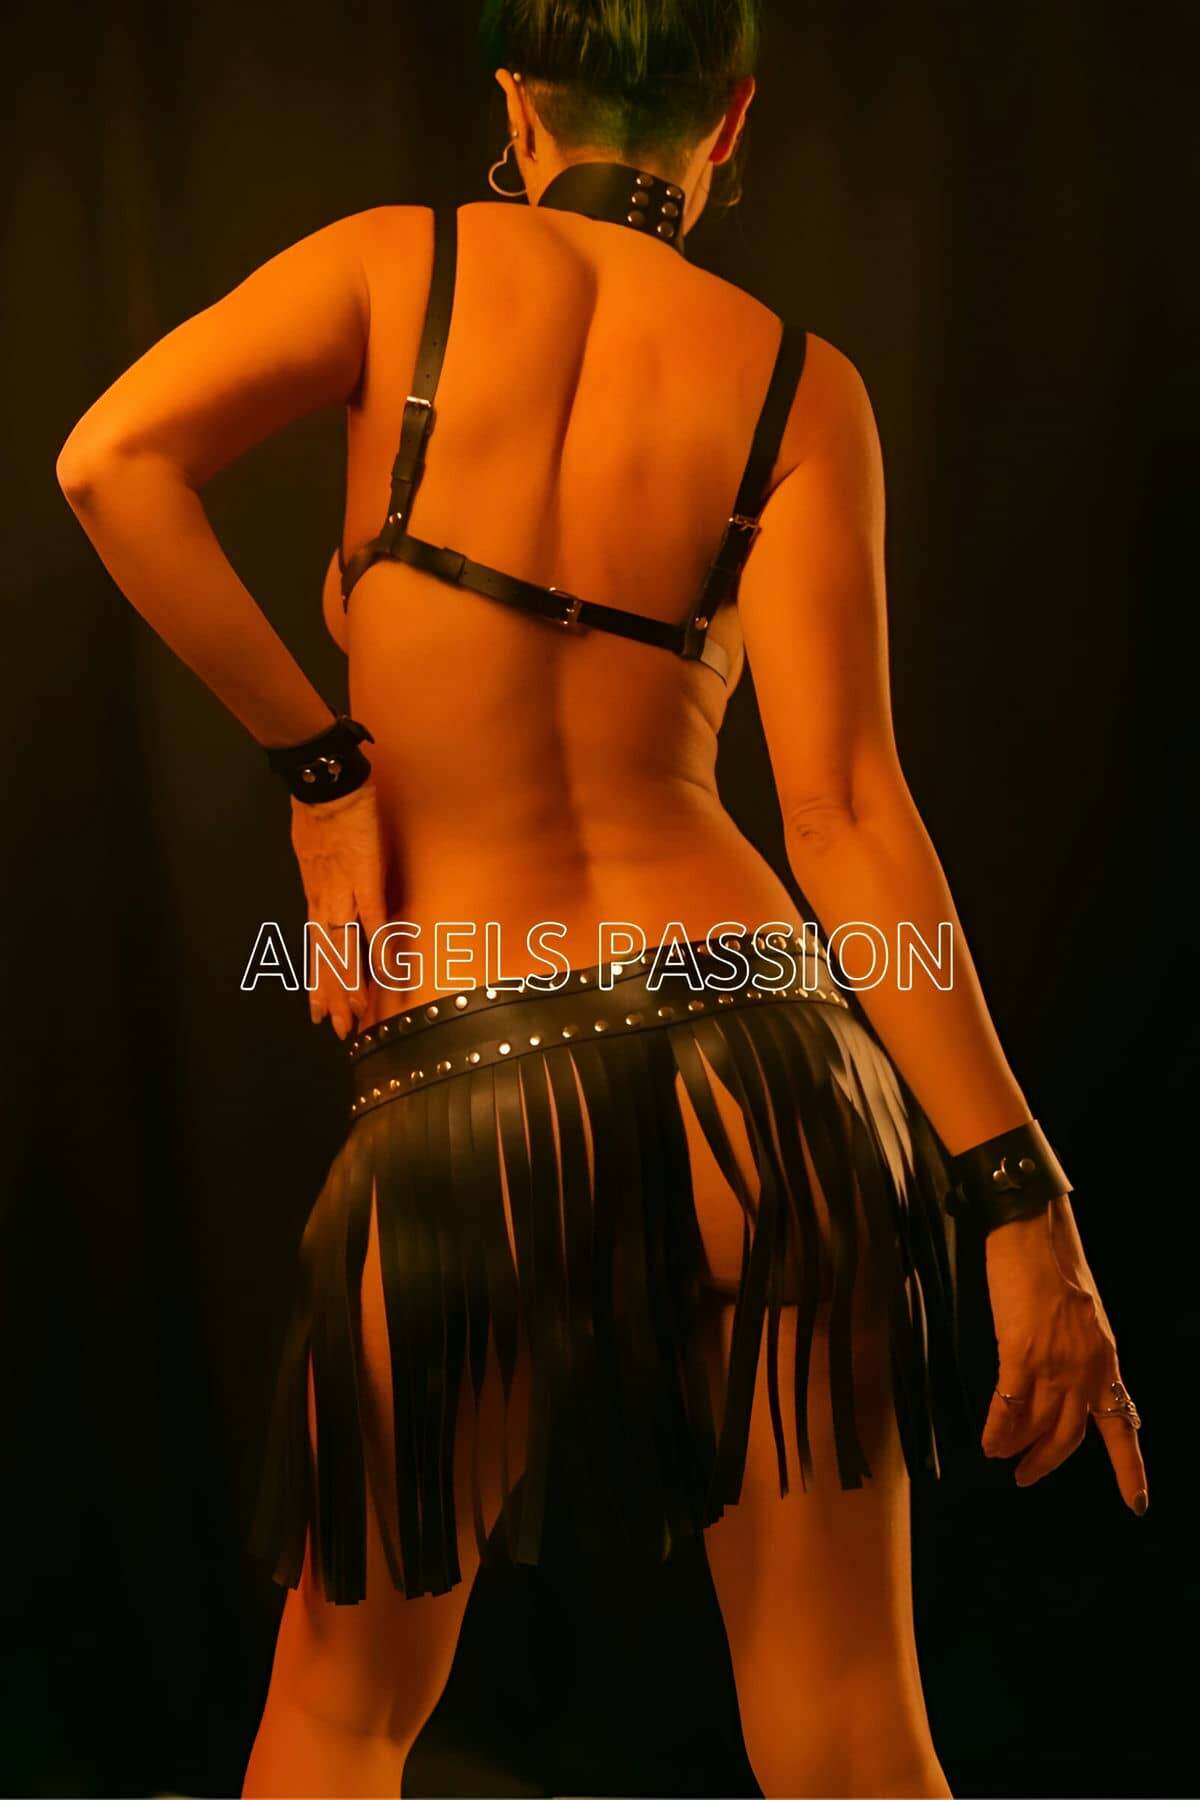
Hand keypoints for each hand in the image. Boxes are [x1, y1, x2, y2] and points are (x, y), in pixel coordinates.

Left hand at [287, 779, 388, 1038]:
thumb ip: (324, 875)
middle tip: (337, 1030)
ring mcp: (344, 895)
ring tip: (355, 1016)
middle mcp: (325, 904)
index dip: (318, 983)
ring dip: (350, 986)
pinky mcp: (365, 881)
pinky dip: (379, 950)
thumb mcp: (314, 850)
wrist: (324, 784)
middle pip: (327, 960)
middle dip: (332, 997)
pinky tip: (387, 974)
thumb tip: (330, 887)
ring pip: (345, 951)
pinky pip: (374, 923)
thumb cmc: (320, 810)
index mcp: (315, 897)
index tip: (317, 1010)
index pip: (316, 950)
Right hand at [980, 1196, 1147, 1512]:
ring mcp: (1055, 1364)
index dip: (1130, 1470)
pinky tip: (989, 1443)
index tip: (1137, 1505)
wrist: (1033, 1231)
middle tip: (1026, 1477)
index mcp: (1105, 1359)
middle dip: (1047, 1462)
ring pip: (1040, 1426)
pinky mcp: (1021, 1354)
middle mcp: (1086, 1369)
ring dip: (1019, 1448)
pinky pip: (1009, 1407)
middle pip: (1071, 1435)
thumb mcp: (1080, 1317)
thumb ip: (1076, 1351)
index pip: (1123, 1425)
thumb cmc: (1052, 1264)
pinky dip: (998, 1430)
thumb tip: (1056, 1378)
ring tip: (1001, 1458)